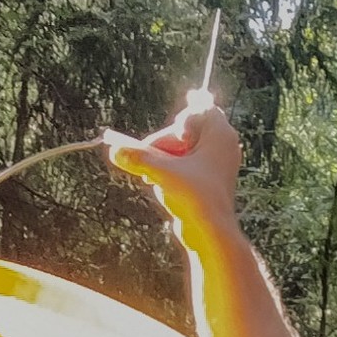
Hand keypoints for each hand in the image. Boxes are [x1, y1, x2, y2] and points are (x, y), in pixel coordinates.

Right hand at [106, 93, 243, 232]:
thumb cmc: (197, 199)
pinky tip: (163, 186)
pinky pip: (185, 165)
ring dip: (165, 159)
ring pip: (183, 150)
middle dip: (164, 143)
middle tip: (147, 156)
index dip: (188, 107)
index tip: (185, 102)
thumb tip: (114, 150)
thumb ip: (139, 158)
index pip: (203, 108)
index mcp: (220, 135)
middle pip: (186, 131)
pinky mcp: (207, 180)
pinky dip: (172, 171)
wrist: (211, 234)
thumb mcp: (163, 173)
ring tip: (156, 176)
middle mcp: (222, 146)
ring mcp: (215, 164)